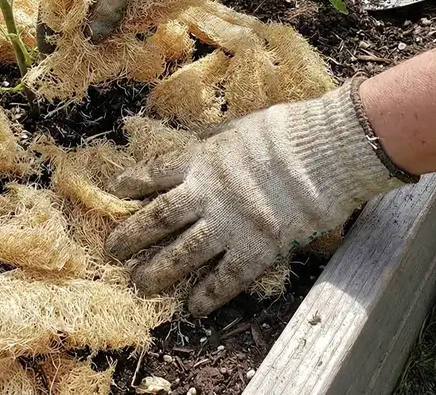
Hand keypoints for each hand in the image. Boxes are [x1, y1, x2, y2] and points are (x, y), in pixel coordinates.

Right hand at [38, 0, 224, 48]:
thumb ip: (107, 7)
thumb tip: (93, 40)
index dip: (49, 23)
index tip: (50, 50)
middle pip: (81, 7)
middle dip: (82, 32)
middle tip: (83, 58)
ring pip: (107, 10)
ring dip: (109, 30)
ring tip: (109, 54)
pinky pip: (130, 7)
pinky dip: (131, 22)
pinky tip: (136, 37)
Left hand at [105, 80, 414, 315]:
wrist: (321, 153)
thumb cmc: (284, 132)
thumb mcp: (238, 127)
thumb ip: (214, 139)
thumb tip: (199, 140)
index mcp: (201, 159)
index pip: (156, 173)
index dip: (133, 183)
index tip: (117, 190)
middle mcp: (206, 194)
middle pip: (159, 218)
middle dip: (132, 235)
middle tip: (114, 250)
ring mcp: (229, 224)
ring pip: (183, 252)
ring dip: (159, 270)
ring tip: (140, 284)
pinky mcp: (255, 248)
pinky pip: (225, 277)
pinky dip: (208, 294)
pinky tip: (193, 308)